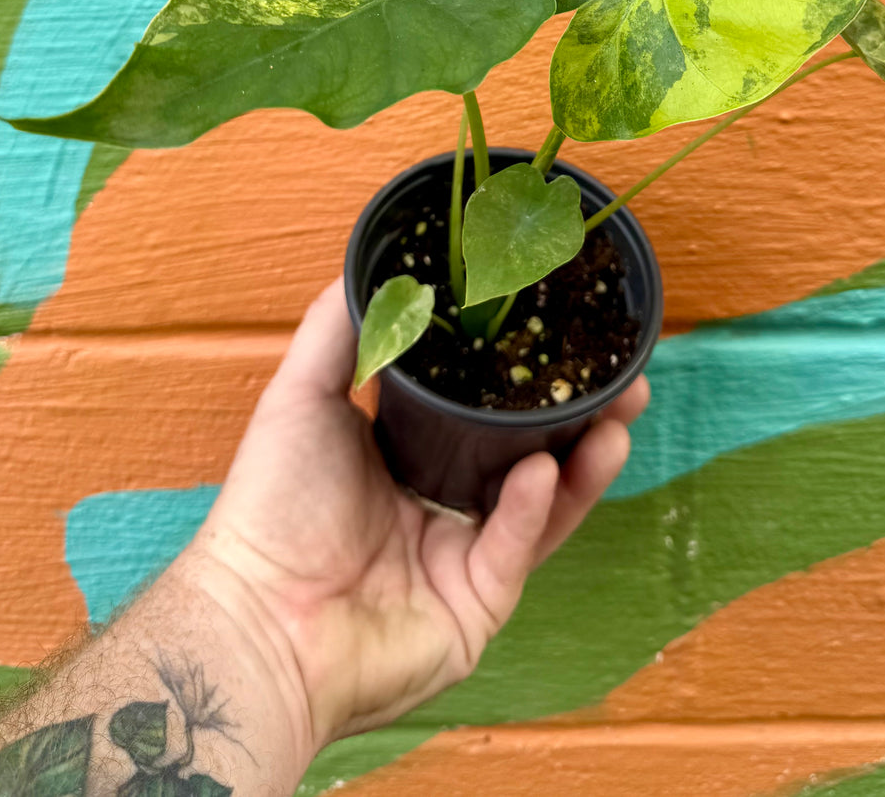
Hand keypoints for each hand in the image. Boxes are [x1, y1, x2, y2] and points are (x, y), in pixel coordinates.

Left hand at [187, 278, 648, 755]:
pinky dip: (532, 507)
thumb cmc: (271, 508)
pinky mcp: (478, 605)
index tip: (566, 328)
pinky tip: (541, 469)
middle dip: (582, 414)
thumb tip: (368, 263)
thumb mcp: (301, 397)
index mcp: (408, 456)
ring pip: (545, 500)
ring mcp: (466, 556)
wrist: (259, 622)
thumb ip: (339, 329)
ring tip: (620, 411)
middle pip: (531, 450)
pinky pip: (516, 548)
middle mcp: (444, 503)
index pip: (484, 407)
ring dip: (586, 458)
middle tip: (626, 373)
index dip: (526, 372)